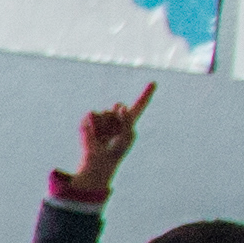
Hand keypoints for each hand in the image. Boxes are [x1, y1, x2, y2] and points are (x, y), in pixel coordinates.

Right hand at [67, 80, 154, 194]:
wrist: (100, 160)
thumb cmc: (116, 150)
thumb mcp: (128, 134)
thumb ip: (127, 119)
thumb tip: (120, 105)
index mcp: (129, 121)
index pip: (140, 105)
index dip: (147, 93)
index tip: (154, 82)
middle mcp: (117, 117)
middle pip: (118, 105)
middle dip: (116, 117)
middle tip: (113, 132)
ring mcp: (103, 118)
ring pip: (105, 111)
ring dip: (104, 125)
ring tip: (102, 136)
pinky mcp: (89, 120)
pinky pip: (92, 113)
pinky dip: (93, 123)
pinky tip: (93, 133)